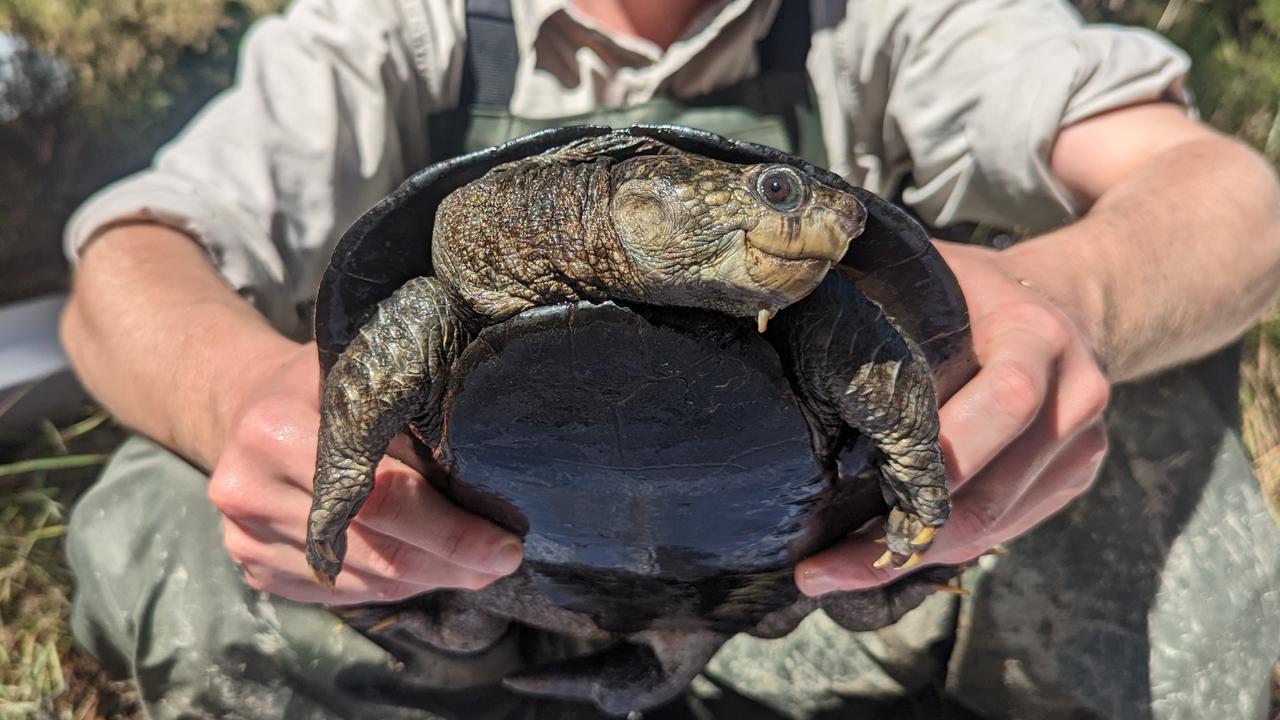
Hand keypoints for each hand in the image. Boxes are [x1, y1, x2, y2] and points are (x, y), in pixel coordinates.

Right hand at [207, 342, 522, 603]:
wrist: (245, 399)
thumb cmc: (324, 380)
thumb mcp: (365, 372)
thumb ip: (413, 413)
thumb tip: (493, 475)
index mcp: (277, 430)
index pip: (382, 497)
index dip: (451, 530)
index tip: (506, 545)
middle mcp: (249, 488)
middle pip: (375, 548)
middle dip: (451, 562)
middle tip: (503, 561)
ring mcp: (244, 535)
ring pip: (363, 580)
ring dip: (428, 578)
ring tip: (476, 566)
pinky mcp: (251, 565)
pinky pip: (341, 593)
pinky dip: (391, 585)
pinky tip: (424, 567)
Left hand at [796, 240, 1109, 594]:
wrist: (1068, 303)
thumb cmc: (974, 291)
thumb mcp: (941, 275)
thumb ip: (890, 297)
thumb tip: (793, 307)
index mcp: (1038, 338)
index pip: (1003, 402)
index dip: (932, 457)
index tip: (849, 495)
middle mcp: (1074, 395)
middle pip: (990, 492)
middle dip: (902, 537)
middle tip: (824, 569)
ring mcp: (1081, 445)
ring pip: (993, 525)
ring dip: (913, 556)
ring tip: (837, 572)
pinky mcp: (1073, 479)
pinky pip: (1004, 529)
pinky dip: (943, 548)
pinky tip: (884, 557)